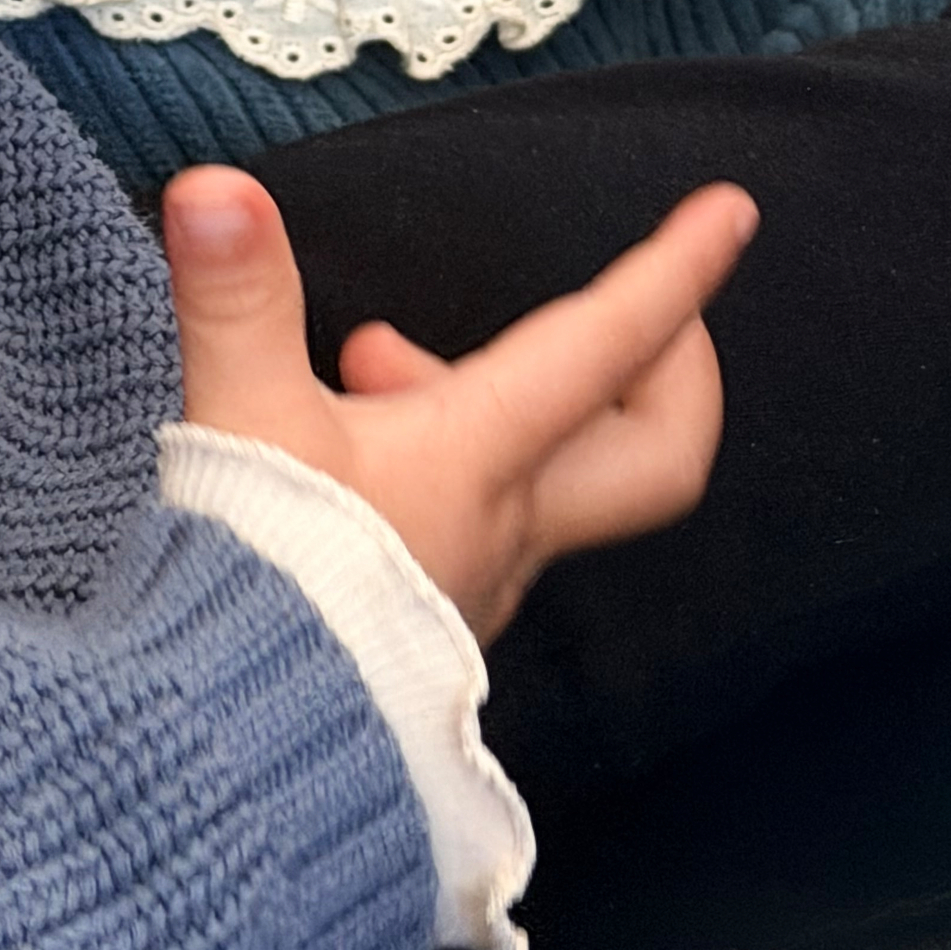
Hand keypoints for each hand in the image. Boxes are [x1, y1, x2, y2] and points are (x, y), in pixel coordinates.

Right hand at [161, 167, 755, 643]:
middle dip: (670, 366)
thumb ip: (235, 300)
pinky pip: (482, 519)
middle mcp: (505, 523)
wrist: (229, 757)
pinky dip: (447, 454)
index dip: (677, 271)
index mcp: (482, 458)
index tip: (732, 213)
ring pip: (552, 481)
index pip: (609, 346)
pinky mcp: (426, 618)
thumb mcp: (240, 423)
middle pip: (654, 452)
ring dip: (505, 396)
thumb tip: (218, 192)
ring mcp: (475, 579)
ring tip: (375, 353)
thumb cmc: (254, 590)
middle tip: (635, 304)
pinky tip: (354, 442)